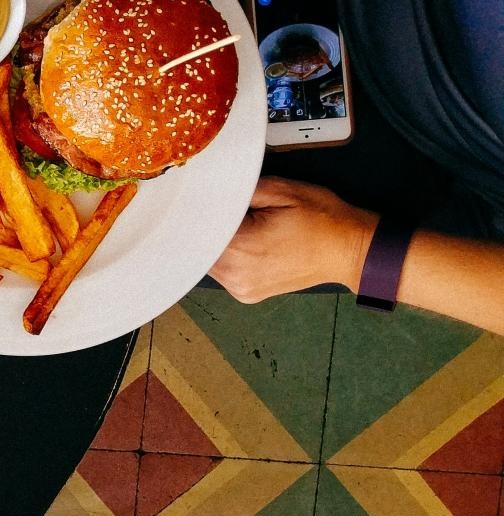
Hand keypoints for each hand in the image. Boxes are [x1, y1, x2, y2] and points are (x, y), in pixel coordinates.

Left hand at [209, 176, 376, 303]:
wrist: (351, 249)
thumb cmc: (323, 220)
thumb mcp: (281, 190)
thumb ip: (239, 191)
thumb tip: (213, 193)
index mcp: (240, 249)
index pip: (195, 231)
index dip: (194, 214)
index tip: (195, 201)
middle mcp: (236, 275)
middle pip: (197, 248)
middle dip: (205, 228)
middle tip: (220, 210)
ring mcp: (241, 288)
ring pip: (207, 262)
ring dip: (214, 244)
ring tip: (239, 227)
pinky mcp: (246, 294)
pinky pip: (222, 272)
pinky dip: (226, 257)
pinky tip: (243, 243)